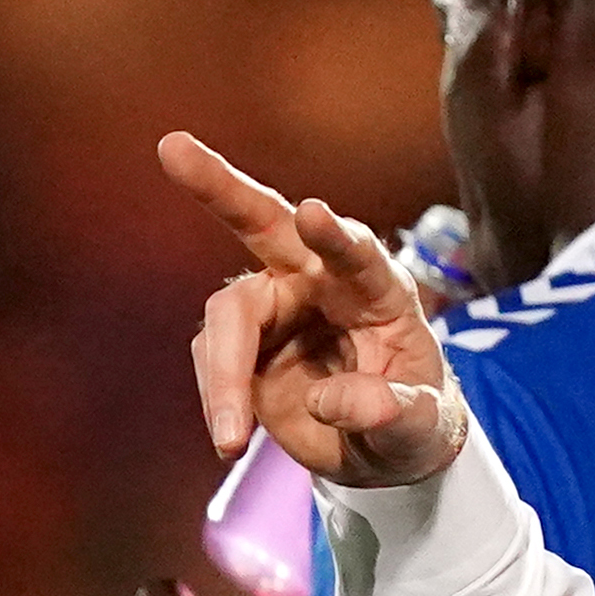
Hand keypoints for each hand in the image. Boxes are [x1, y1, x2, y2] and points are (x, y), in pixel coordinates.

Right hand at [159, 131, 468, 489]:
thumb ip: (392, 412)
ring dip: (222, 375)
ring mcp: (275, 309)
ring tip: (231, 439)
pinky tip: (231, 438)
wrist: (381, 448)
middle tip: (172, 147)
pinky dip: (216, 399)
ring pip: (228, 316)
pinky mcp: (241, 343)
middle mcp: (319, 281)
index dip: (333, 234)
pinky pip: (213, 360)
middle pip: (264, 224)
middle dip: (219, 187)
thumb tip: (329, 400)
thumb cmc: (413, 421)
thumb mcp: (422, 428)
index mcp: (377, 287)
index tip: (311, 212)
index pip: (355, 252)